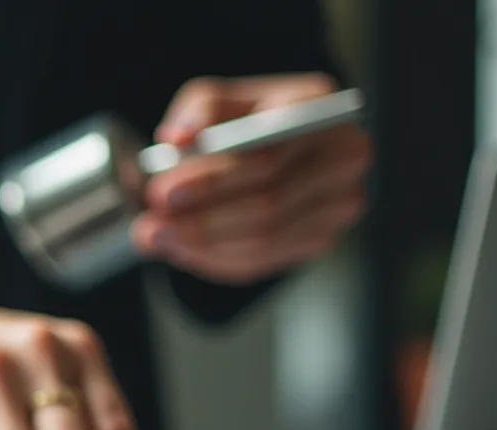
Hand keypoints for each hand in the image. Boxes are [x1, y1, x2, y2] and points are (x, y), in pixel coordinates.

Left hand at [134, 74, 371, 284]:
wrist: (277, 145)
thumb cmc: (242, 120)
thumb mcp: (217, 101)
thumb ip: (198, 111)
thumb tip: (177, 138)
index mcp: (317, 105)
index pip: (270, 149)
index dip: (217, 176)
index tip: (166, 191)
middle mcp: (343, 151)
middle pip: (269, 199)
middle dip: (203, 217)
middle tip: (153, 223)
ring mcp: (341, 199)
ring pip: (266, 236)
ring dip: (203, 244)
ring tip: (156, 238)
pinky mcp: (323, 235)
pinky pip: (265, 259)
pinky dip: (217, 258)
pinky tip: (182, 250)